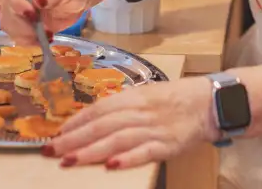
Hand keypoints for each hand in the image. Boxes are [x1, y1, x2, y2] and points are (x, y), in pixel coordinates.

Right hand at [0, 0, 108, 44]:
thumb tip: (38, 1)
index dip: (17, 3)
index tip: (32, 14)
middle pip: (7, 11)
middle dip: (23, 24)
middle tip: (45, 30)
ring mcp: (17, 10)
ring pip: (9, 26)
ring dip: (26, 35)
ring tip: (47, 34)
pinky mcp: (23, 24)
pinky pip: (17, 36)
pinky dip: (29, 41)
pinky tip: (45, 39)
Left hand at [44, 77, 216, 168]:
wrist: (210, 103)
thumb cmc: (176, 99)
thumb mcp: (147, 95)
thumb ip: (123, 106)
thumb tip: (93, 118)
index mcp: (135, 96)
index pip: (99, 109)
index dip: (76, 121)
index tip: (56, 134)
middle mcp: (141, 111)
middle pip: (102, 125)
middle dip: (74, 139)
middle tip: (51, 151)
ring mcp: (154, 128)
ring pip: (117, 139)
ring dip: (91, 151)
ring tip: (69, 161)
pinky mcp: (167, 144)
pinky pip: (144, 152)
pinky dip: (127, 159)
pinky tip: (110, 166)